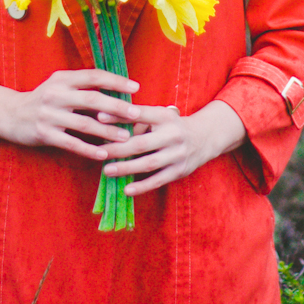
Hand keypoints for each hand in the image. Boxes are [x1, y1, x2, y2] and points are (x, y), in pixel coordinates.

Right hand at [0, 70, 140, 161]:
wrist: (10, 114)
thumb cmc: (44, 99)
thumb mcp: (59, 86)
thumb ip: (82, 88)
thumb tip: (117, 92)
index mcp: (63, 78)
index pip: (93, 76)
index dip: (115, 81)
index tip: (135, 87)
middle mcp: (56, 93)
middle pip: (93, 99)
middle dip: (117, 107)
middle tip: (136, 114)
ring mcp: (49, 114)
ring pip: (85, 123)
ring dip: (108, 131)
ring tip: (125, 137)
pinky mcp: (44, 133)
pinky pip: (71, 143)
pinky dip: (88, 149)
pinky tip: (103, 154)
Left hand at [99, 99, 245, 196]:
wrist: (204, 137)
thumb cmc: (171, 125)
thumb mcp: (159, 115)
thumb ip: (137, 119)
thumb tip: (108, 123)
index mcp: (164, 117)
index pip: (140, 114)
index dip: (119, 116)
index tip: (99, 118)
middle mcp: (172, 135)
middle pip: (141, 143)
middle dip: (118, 148)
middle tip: (100, 152)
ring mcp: (177, 154)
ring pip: (148, 163)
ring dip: (126, 168)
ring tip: (107, 170)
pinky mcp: (179, 171)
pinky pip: (158, 180)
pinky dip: (142, 186)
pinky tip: (126, 189)